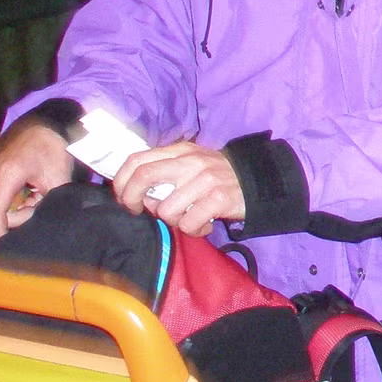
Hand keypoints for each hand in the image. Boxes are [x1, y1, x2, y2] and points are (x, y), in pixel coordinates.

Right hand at [0, 122, 73, 247]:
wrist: (45, 124)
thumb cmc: (54, 149)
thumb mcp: (58, 178)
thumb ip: (47, 204)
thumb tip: (36, 226)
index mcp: (8, 174)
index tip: (7, 246)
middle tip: (8, 245)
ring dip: (0, 218)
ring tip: (29, 211)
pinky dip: (1, 208)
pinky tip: (23, 205)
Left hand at [113, 142, 245, 235]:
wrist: (260, 182)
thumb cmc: (218, 177)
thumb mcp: (191, 164)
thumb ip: (164, 170)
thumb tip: (135, 193)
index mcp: (181, 151)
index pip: (137, 159)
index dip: (121, 181)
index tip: (124, 198)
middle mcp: (191, 162)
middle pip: (144, 176)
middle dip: (131, 199)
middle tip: (138, 211)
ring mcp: (206, 179)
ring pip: (166, 209)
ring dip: (171, 221)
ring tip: (186, 219)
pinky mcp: (219, 199)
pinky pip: (188, 223)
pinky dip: (193, 231)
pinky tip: (203, 226)